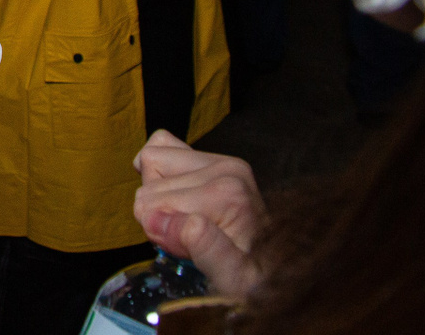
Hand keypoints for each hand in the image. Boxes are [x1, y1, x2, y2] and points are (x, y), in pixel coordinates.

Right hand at [133, 130, 265, 300]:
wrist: (274, 269)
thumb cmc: (253, 279)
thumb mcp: (234, 279)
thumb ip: (206, 249)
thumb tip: (165, 218)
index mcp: (229, 193)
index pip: (153, 205)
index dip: (160, 234)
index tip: (186, 253)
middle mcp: (226, 168)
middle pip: (150, 185)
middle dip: (159, 216)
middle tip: (186, 241)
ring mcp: (219, 159)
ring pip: (151, 162)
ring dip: (157, 195)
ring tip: (182, 220)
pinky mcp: (211, 156)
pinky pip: (162, 144)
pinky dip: (157, 169)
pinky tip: (171, 195)